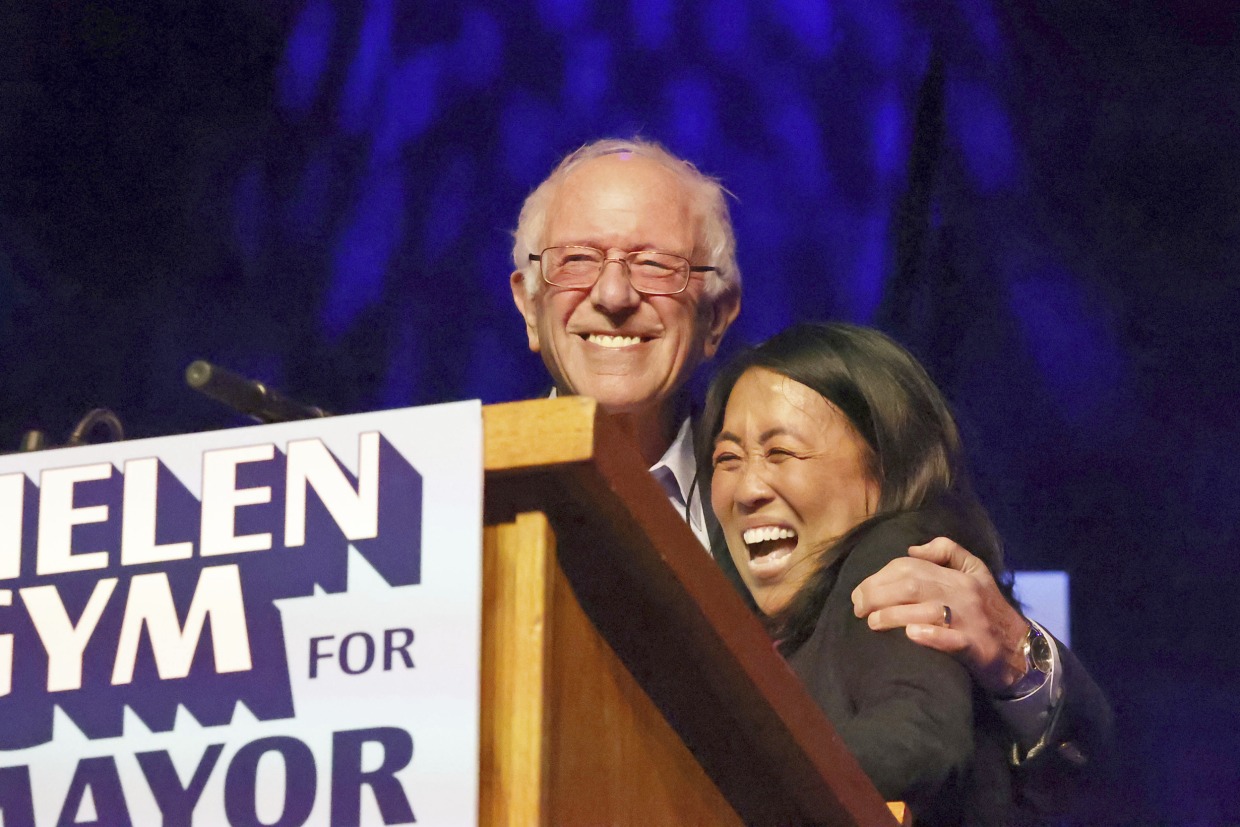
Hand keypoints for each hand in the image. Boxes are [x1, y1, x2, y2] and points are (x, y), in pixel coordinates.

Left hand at [850, 537, 1028, 693]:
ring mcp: (970, 621)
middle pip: (912, 585)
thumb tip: (913, 549)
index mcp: (959, 575)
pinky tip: (910, 635)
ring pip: (926, 610)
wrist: (1023, 652)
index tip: (861, 591)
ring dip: (893, 615)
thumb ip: (948, 552)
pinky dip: (929, 636)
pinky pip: (950, 639)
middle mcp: (963, 593)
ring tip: (872, 622)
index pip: (911, 567)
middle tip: (858, 608)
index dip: (881, 576)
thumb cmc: (989, 610)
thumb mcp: (976, 572)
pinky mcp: (976, 647)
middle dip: (877, 594)